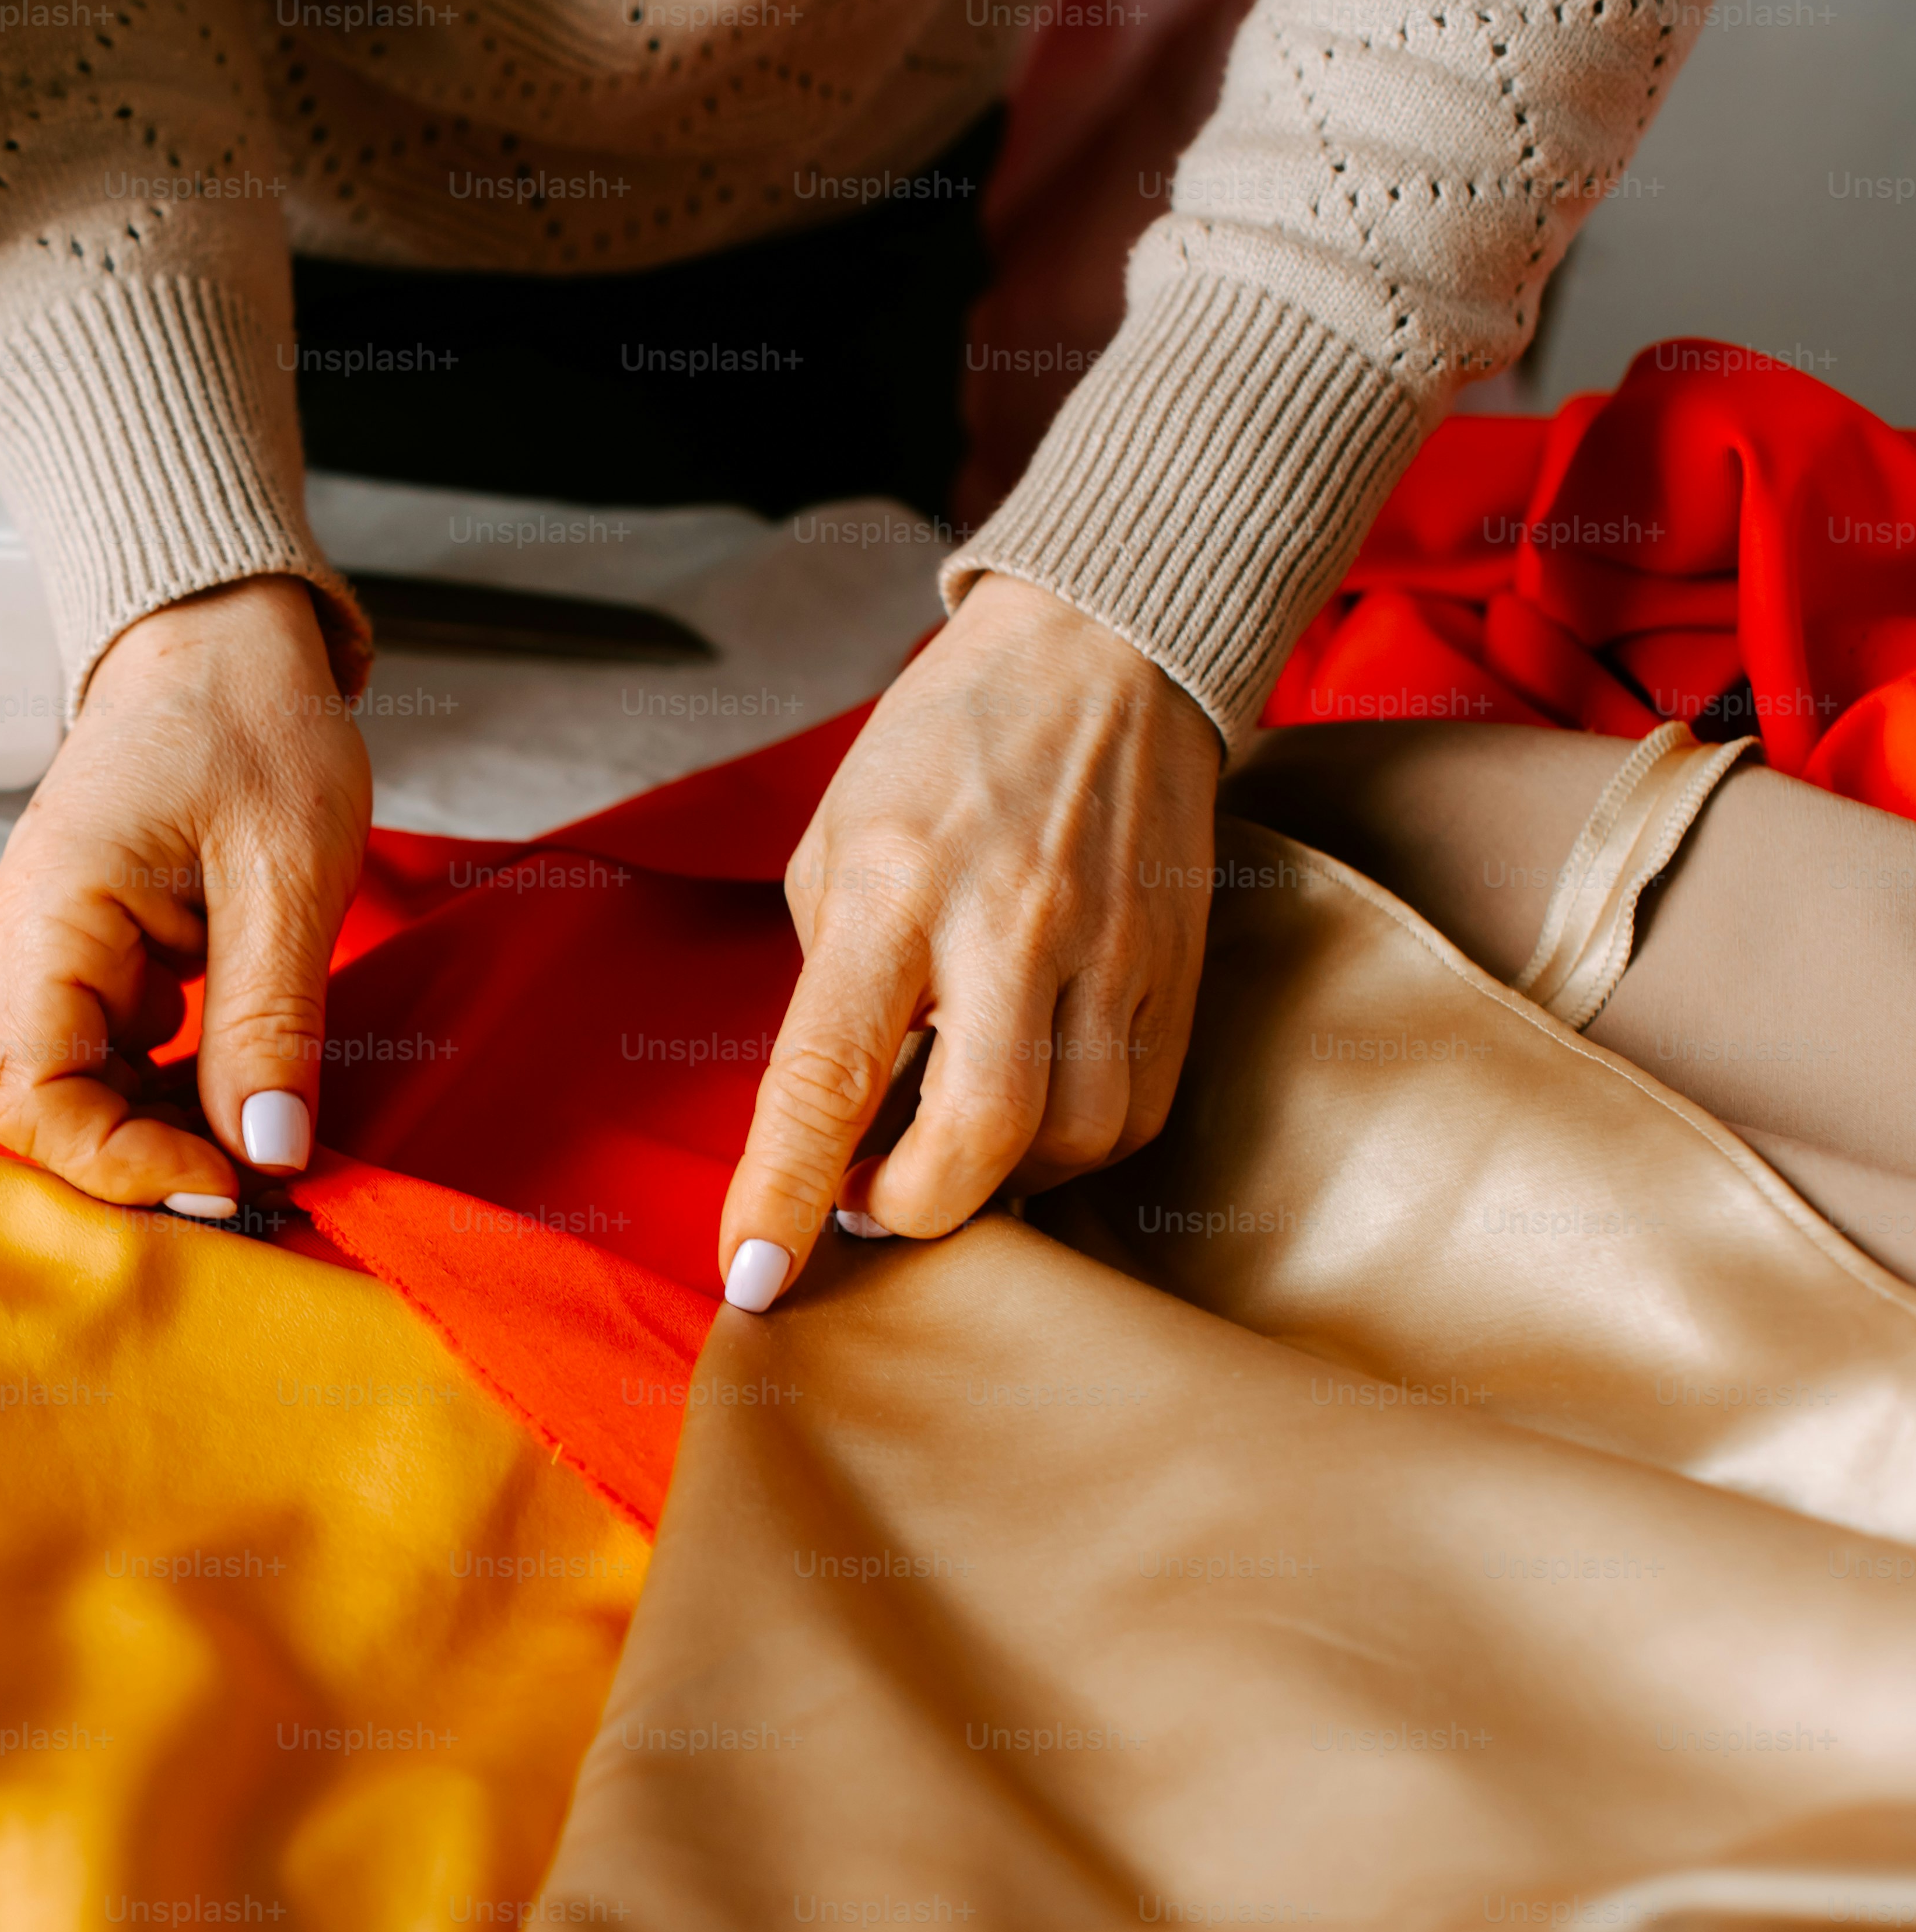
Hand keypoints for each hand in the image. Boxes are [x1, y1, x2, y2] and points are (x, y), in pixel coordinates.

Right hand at [0, 577, 369, 1213]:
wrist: (220, 640)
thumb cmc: (250, 722)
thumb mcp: (287, 874)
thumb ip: (269, 1021)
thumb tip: (267, 1155)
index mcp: (47, 919)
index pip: (34, 1100)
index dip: (123, 1168)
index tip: (233, 1185)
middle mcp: (24, 946)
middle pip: (52, 1111)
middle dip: (150, 1165)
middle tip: (266, 1184)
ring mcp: (53, 954)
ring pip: (88, 1094)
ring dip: (172, 1134)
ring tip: (270, 1135)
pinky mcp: (93, 958)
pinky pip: (118, 1058)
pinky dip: (181, 1092)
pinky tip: (249, 1089)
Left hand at [718, 574, 1223, 1309]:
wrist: (1104, 653)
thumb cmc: (945, 750)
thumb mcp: (835, 848)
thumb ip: (831, 987)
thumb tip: (833, 1122)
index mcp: (894, 889)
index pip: (827, 1076)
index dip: (783, 1193)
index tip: (754, 1278)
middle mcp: (1010, 925)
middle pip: (975, 1139)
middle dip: (912, 1211)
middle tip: (867, 1198)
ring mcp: (1110, 951)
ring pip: (1069, 1145)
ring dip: (996, 1180)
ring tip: (946, 1136)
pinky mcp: (1178, 972)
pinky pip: (1131, 1116)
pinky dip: (1068, 1144)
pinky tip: (1030, 1103)